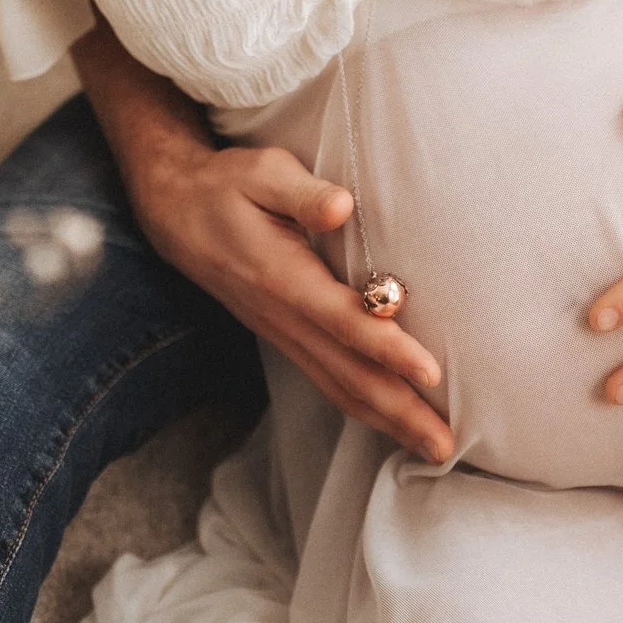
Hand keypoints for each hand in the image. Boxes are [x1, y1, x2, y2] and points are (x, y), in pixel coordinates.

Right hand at [129, 136, 454, 461]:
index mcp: (283, 276)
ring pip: (339, 387)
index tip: (430, 373)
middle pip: (348, 373)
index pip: (344, 320)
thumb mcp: (261, 172)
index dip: (388, 348)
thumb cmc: (227, 186)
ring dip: (387, 420)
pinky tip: (392, 422)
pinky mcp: (285, 337)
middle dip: (400, 411)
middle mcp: (284, 316)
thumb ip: (302, 192)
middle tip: (446, 446)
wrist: (176, 213)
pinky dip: (363, 408)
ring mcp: (283, 333)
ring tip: (433, 450)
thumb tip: (341, 207)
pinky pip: (328, 381)